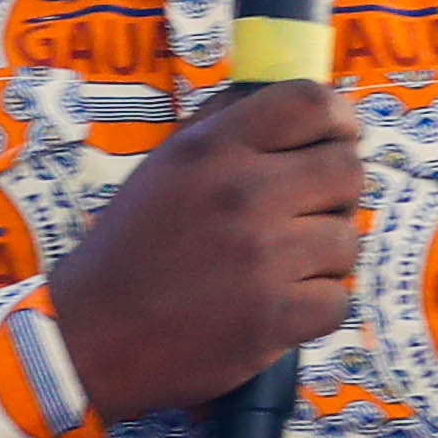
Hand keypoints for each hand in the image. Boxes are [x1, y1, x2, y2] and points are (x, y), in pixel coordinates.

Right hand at [39, 79, 363, 415]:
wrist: (90, 335)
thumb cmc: (131, 248)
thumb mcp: (165, 165)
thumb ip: (225, 127)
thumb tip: (295, 104)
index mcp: (214, 148)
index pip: (311, 102)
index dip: (339, 118)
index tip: (338, 138)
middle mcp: (242, 193)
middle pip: (347, 169)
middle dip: (337, 192)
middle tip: (310, 212)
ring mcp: (262, 258)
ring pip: (347, 239)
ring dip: (324, 256)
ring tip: (283, 266)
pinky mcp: (274, 318)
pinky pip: (338, 299)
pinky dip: (315, 307)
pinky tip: (279, 305)